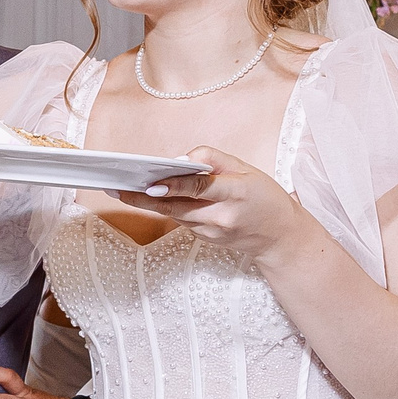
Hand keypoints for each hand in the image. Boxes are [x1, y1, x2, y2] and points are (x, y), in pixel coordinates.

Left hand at [115, 145, 311, 264]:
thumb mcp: (247, 168)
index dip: (176, 185)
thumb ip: (214, 159)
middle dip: (145, 198)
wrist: (280, 236)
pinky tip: (150, 198)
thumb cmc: (264, 196)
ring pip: (175, 214)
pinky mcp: (206, 239)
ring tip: (124, 190)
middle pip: (177, 207)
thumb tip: (181, 160)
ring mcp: (213, 232)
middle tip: (117, 188)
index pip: (201, 188)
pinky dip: (168, 208)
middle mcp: (222, 216)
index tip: (152, 183)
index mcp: (236, 192)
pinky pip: (182, 220)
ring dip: (149, 203)